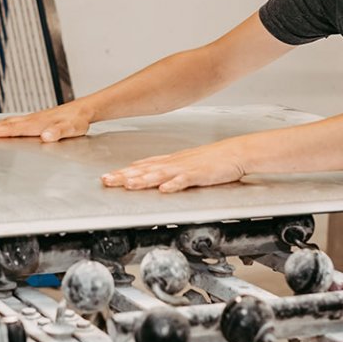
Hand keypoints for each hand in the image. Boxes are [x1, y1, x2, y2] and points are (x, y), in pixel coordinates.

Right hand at [0, 103, 91, 142]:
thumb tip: (45, 136)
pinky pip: (16, 123)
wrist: (85, 110)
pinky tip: (1, 127)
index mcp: (36, 124)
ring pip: (9, 122)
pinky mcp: (37, 120)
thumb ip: (58, 132)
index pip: (12, 129)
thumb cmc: (78, 120)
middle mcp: (32, 120)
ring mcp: (33, 119)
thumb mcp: (71, 129)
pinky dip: (4, 125)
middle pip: (6, 124)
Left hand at [101, 140, 245, 192]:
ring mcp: (186, 168)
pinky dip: (174, 184)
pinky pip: (185, 180)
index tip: (107, 176)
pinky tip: (164, 189)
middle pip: (145, 170)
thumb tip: (151, 175)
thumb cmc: (214, 160)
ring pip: (160, 174)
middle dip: (124, 176)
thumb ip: (169, 169)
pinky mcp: (200, 174)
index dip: (124, 171)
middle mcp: (175, 163)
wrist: (236, 152)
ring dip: (143, 179)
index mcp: (171, 161)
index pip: (143, 165)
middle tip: (106, 181)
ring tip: (128, 185)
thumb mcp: (187, 163)